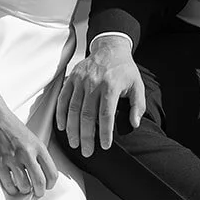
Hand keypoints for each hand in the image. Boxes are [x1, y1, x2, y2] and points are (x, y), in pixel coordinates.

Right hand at [0, 106, 59, 198]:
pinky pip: (8, 184)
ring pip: (24, 186)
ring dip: (24, 191)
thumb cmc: (13, 128)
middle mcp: (27, 153)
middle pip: (39, 183)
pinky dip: (11, 189)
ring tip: (22, 188)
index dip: (50, 184)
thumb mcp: (32, 138)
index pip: (52, 173)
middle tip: (36, 194)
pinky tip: (11, 186)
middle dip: (39, 193)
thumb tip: (43, 175)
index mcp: (38, 147)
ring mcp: (12, 158)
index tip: (46, 186)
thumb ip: (38, 155)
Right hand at [56, 37, 145, 155]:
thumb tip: (135, 124)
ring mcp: (81, 80)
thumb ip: (137, 106)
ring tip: (74, 144)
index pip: (106, 114)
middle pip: (87, 115)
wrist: (110, 48)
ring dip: (72, 128)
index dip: (105, 132)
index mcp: (111, 85)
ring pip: (73, 108)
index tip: (104, 146)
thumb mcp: (137, 85)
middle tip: (87, 151)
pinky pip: (63, 98)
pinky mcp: (72, 78)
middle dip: (86, 136)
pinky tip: (62, 127)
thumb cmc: (124, 69)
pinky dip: (61, 113)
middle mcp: (94, 83)